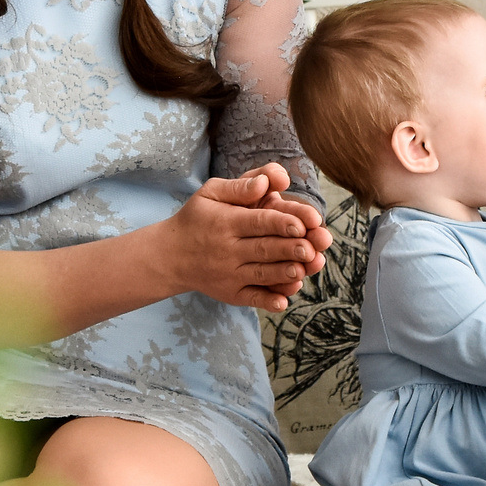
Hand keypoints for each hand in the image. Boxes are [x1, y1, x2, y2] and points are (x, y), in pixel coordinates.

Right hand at [160, 166, 326, 311]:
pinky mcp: (231, 293)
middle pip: (264, 249)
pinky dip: (268, 301)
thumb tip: (266, 183)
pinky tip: (284, 301)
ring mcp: (229, 275)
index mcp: (227, 222)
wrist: (171, 256)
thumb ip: (240, 185)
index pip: (258, 222)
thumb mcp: (211, 193)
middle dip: (291, 248)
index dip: (282, 223)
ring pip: (262, 275)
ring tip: (306, 268)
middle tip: (314, 247)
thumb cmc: (198, 218)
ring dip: (285, 273)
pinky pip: (251, 298)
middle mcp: (228, 250)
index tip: (303, 224)